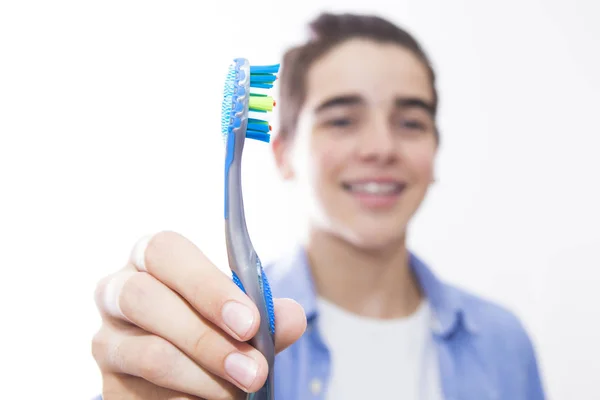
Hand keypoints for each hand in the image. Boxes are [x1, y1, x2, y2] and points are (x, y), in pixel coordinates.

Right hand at [92, 231, 305, 398]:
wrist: (188, 366)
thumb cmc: (215, 324)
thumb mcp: (241, 314)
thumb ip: (265, 315)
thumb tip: (292, 318)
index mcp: (150, 258)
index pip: (166, 252)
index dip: (207, 286)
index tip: (249, 323)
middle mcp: (117, 291)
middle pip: (147, 300)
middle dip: (208, 339)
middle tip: (254, 370)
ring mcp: (106, 339)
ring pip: (150, 355)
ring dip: (205, 379)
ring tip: (242, 391)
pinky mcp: (109, 383)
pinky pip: (146, 395)